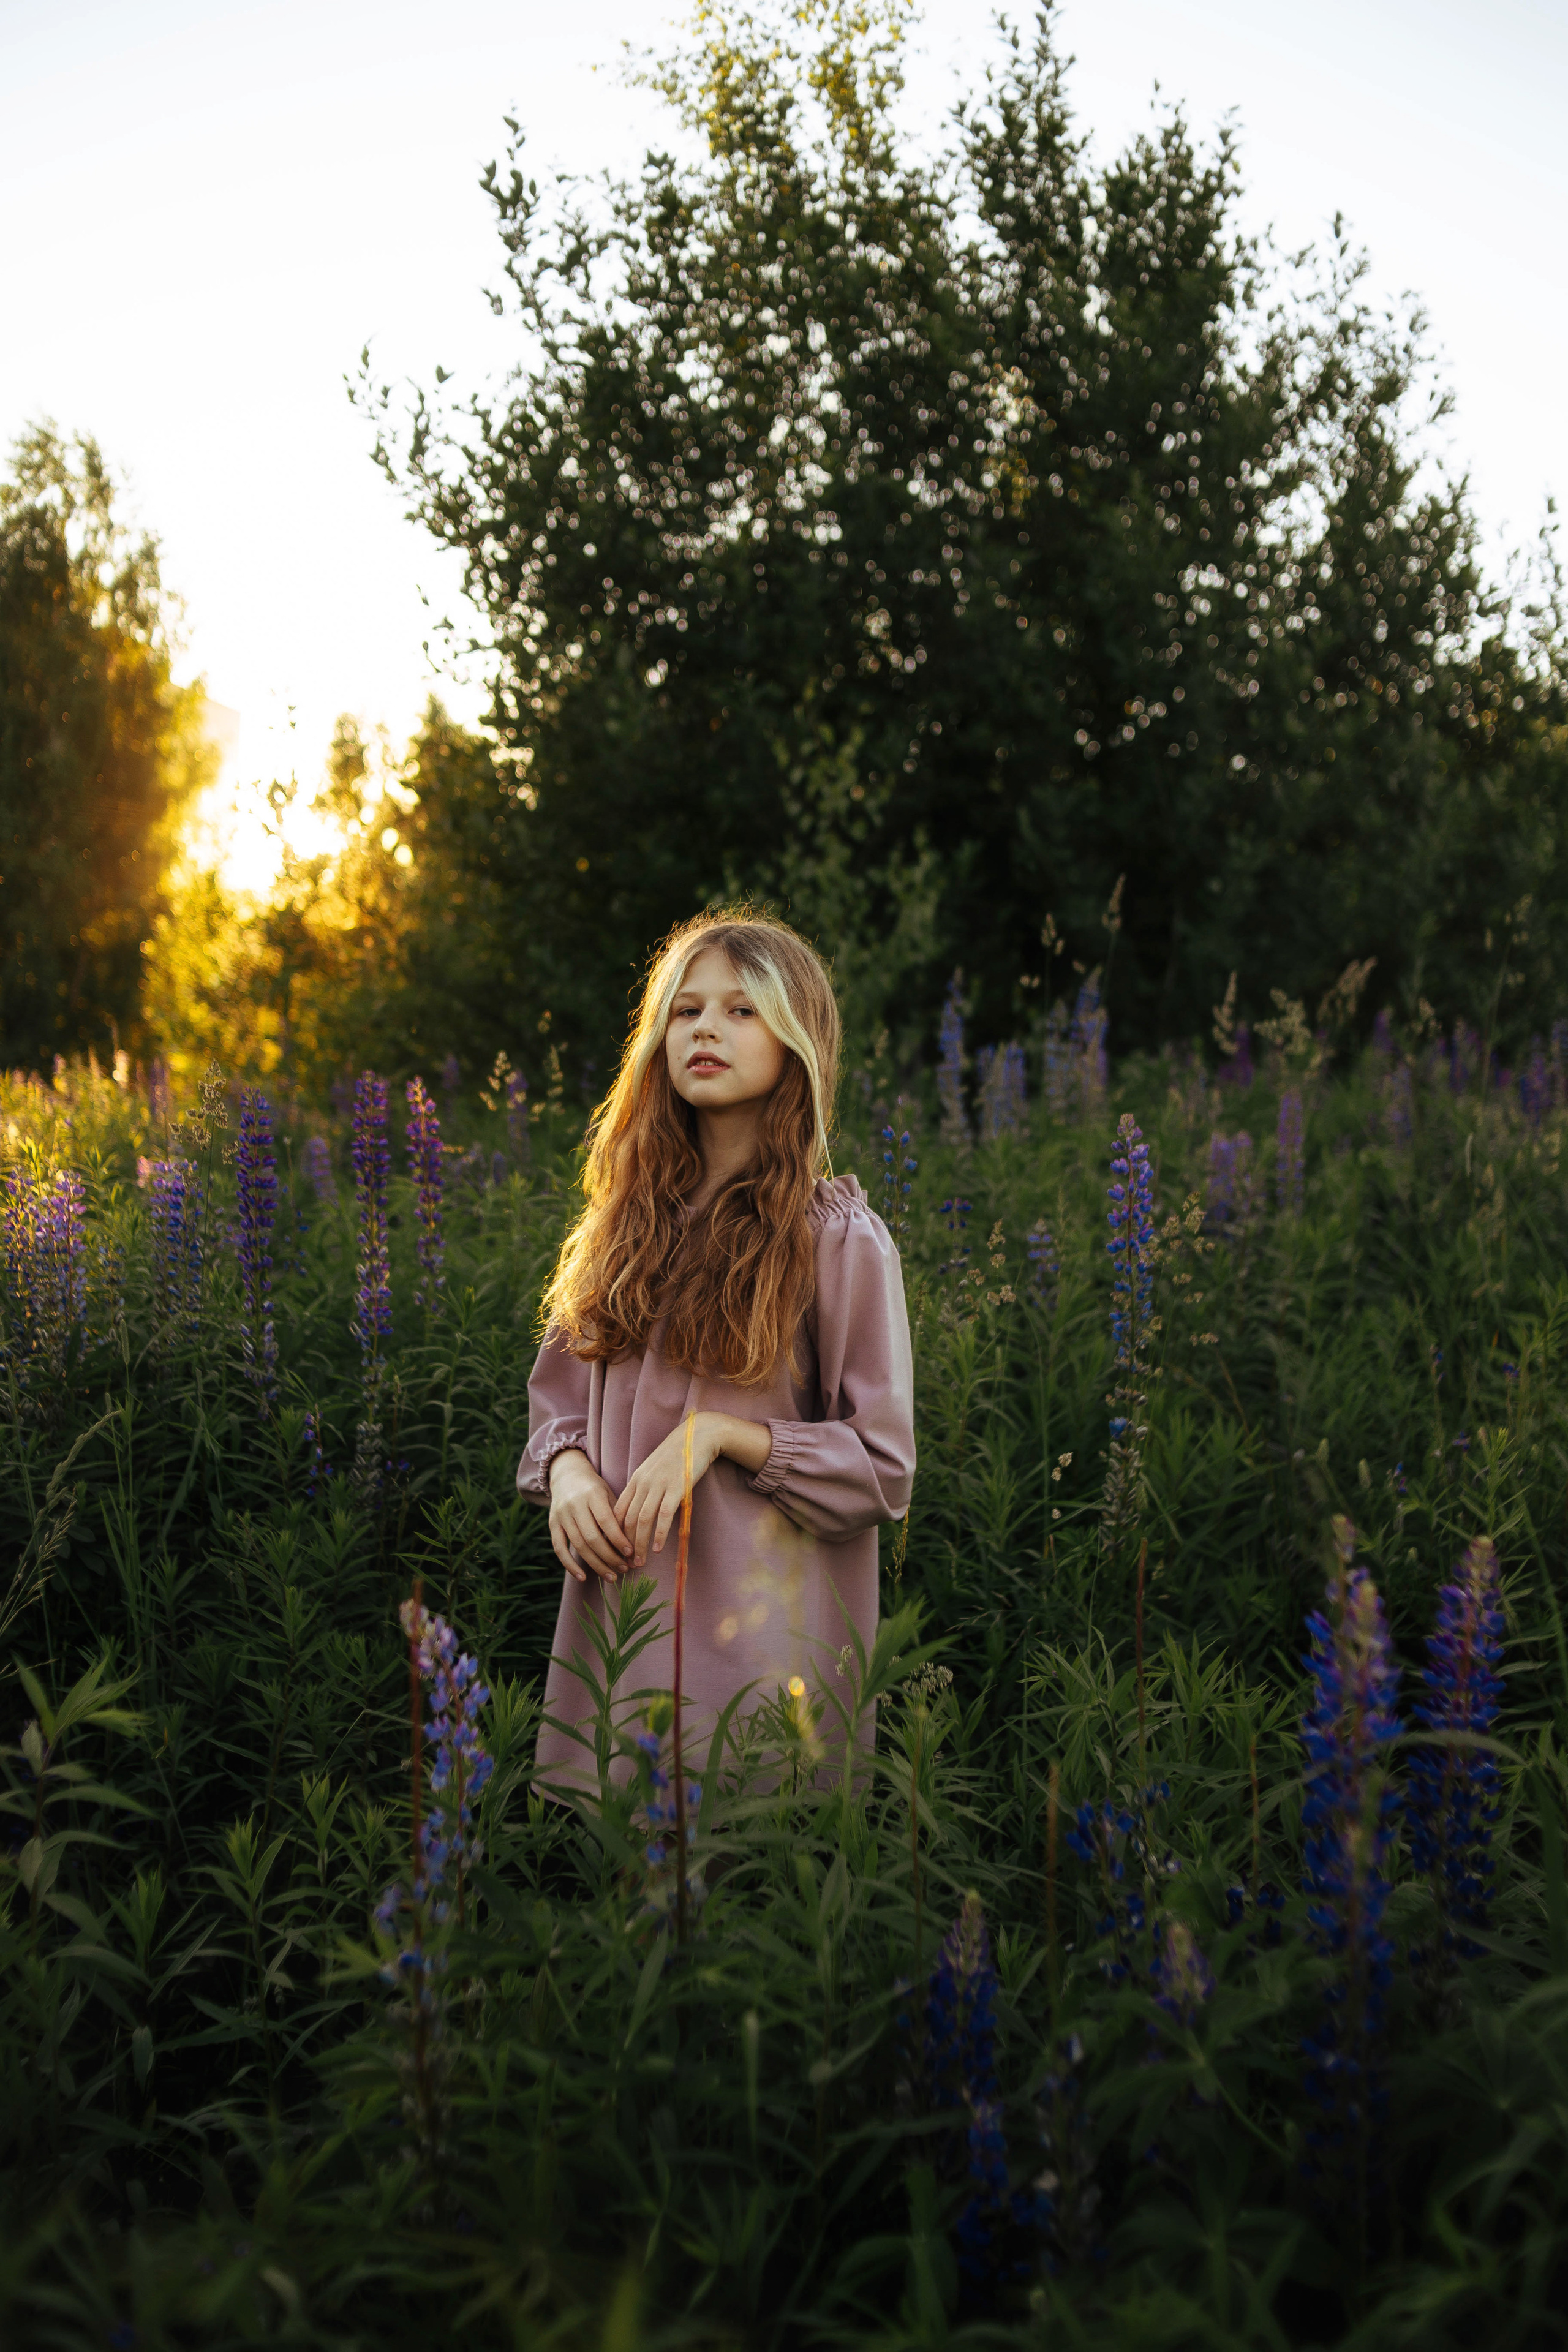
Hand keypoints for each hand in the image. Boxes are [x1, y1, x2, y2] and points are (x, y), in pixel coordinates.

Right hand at [548, 1448, 632, 1584]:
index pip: (606, 1521)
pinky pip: (559, 1548)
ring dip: (596, 1565)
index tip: (631, 1553)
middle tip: (624, 1569)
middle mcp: (574, 1505)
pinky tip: (583, 1577)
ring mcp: (561, 1515)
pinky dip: (570, 1565)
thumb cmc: (595, 1489)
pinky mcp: (552, 1524)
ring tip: (612, 1576)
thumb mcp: (608, 1494)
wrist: (567, 1475)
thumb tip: (631, 1548)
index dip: (618, 1539)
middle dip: (610, 1557)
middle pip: (592, 1537)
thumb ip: (617, 1517)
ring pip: (578, 1546)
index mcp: (592, 1494)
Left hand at [614, 1415, 723, 1569]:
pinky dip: (660, 1534)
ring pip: (643, 1520)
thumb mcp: (654, 1469)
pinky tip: (659, 1549)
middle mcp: (644, 1483)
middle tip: (625, 1564)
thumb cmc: (677, 1454)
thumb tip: (638, 1509)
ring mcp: (659, 1485)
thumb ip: (645, 1487)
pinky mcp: (677, 1488)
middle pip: (627, 1519)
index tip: (616, 1550)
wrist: (697, 1436)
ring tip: (639, 1562)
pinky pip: (664, 1516)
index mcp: (636, 1479)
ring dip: (640, 1544)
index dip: (615, 1533)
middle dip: (624, 1545)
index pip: (618, 1511)